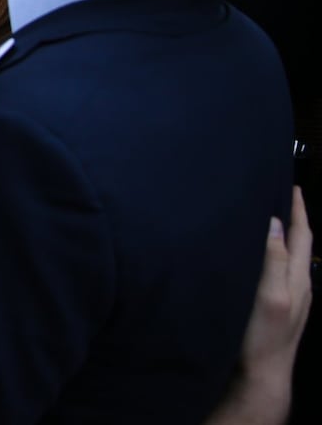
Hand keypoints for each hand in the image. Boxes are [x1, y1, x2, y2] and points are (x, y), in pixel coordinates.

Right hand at [235, 188, 311, 403]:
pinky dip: (274, 253)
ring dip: (283, 235)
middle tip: (279, 195)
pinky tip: (260, 255)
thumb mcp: (270, 296)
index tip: (292, 186)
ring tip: (268, 217)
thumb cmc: (264, 336)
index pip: (302, 235)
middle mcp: (299, 285)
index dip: (299, 210)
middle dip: (293, 218)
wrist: (263, 375)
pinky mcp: (279, 307)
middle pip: (299, 244)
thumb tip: (274, 224)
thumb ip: (274, 260)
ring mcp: (291, 298)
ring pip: (290, 257)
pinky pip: (281, 270)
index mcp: (298, 278)